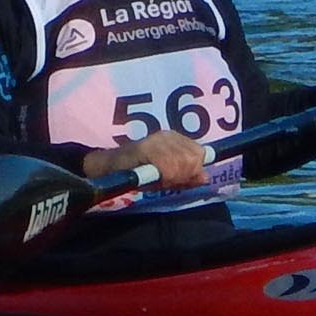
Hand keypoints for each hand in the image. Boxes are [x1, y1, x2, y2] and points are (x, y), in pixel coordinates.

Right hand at [83, 132, 207, 188]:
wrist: (110, 168)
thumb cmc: (139, 172)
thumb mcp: (168, 177)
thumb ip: (187, 178)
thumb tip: (206, 177)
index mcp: (177, 139)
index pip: (201, 154)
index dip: (193, 170)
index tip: (179, 178)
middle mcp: (169, 135)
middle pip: (193, 159)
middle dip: (183, 175)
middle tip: (166, 180)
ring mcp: (157, 139)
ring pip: (182, 162)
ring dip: (172, 177)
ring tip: (158, 178)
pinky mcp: (146, 146)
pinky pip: (167, 165)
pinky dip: (163, 175)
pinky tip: (153, 177)